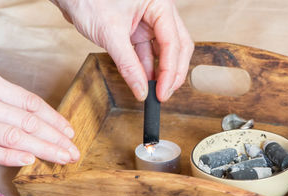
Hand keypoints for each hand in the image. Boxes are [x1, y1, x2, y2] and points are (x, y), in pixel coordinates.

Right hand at [0, 67, 79, 165]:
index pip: (31, 103)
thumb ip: (1, 95)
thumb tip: (33, 116)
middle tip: (74, 152)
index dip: (54, 119)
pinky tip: (30, 160)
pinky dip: (9, 156)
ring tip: (63, 158)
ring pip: (14, 136)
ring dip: (43, 148)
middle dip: (56, 138)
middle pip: (29, 121)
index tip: (70, 132)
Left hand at [51, 0, 193, 101]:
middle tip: (164, 94)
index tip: (162, 92)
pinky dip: (147, 68)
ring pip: (165, 51)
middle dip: (172, 72)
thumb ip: (128, 65)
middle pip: (177, 46)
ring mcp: (148, 21)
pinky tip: (145, 82)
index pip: (173, 42)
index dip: (170, 71)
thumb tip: (141, 90)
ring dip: (161, 72)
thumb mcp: (110, 33)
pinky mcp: (137, 30)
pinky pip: (148, 52)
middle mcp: (159, 12)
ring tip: (154, 92)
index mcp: (160, 4)